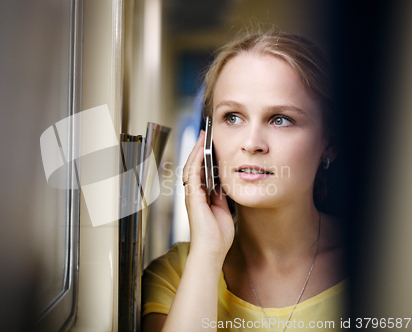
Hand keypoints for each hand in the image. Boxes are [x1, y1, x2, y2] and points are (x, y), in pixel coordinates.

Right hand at [182, 130, 234, 261]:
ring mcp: (191, 194)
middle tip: (205, 133)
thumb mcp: (223, 209)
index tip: (210, 143)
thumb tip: (222, 183)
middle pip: (194, 165)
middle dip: (199, 148)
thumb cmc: (218, 235)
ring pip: (191, 166)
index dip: (204, 156)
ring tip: (203, 136)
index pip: (201, 170)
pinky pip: (192, 173)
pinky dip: (196, 160)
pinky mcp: (192, 196)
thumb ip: (220, 196)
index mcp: (200, 196)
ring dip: (196, 150)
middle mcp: (193, 193)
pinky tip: (202, 150)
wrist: (212, 250)